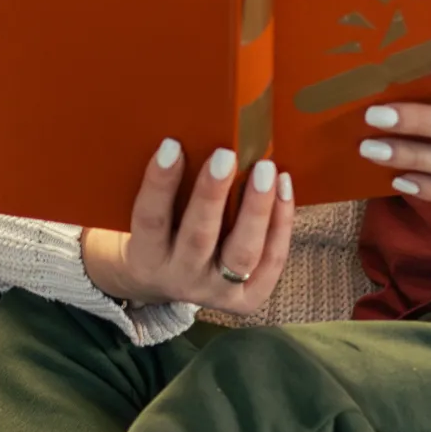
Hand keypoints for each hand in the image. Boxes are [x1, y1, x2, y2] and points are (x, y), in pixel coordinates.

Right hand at [79, 139, 297, 310]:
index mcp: (146, 258)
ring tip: (266, 170)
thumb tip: (190, 130)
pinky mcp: (247, 301)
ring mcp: (216, 293)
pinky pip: (270, 261)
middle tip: (226, 154)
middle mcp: (180, 279)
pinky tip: (284, 187)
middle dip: (213, 195)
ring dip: (256, 210)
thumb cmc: (160, 231)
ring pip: (241, 253)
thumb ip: (164, 188)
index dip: (160, 184)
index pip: (150, 219)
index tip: (172, 144)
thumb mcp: (147, 216)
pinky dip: (281, 224)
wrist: (166, 283)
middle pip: (198, 237)